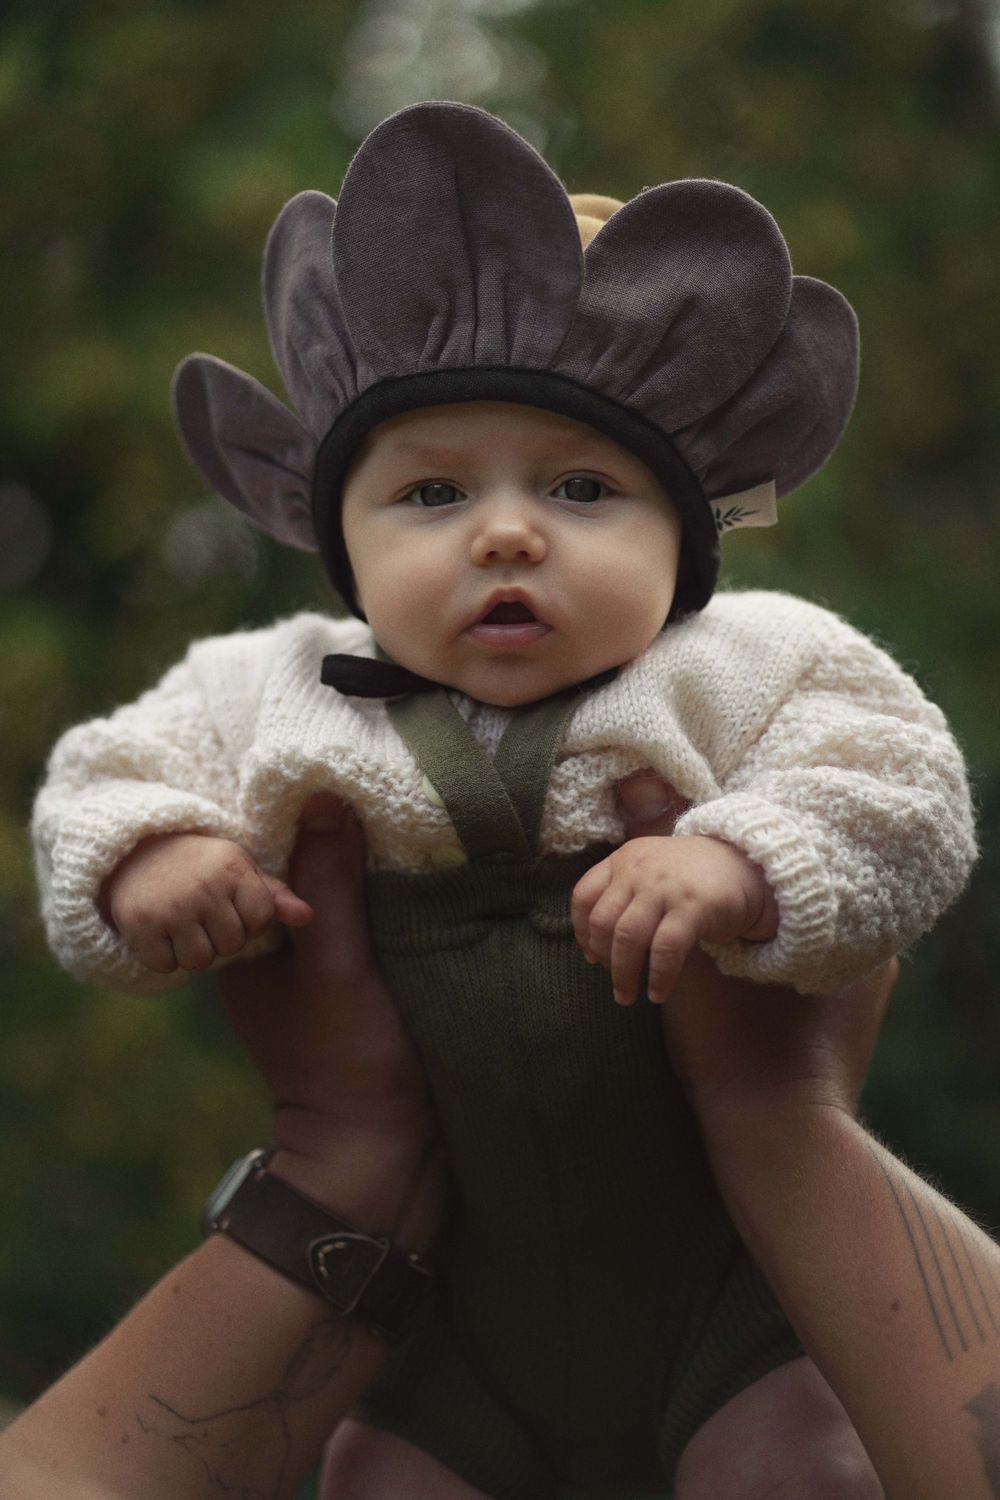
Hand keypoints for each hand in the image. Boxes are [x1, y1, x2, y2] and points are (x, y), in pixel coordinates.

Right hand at [102, 832, 312, 973]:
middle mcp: (203, 886)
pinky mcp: (139, 924)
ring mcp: (170, 906)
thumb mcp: (239, 871)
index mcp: (233, 868)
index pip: (260, 920)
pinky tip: (161, 932)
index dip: (248, 919)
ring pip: (199, 960)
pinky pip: (165, 965)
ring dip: (192, 950)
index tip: (231, 903)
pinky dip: (163, 956)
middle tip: (203, 915)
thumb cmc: (202, 867)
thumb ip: (275, 896)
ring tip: (183, 924)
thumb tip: (307, 917)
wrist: (135, 852)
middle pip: (231, 945)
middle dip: (220, 937)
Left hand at [217, 795, 440, 1233]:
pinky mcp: (361, 984)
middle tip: (367, 778)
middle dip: (328, 833)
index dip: (284, 818)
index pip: (252, 864)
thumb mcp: (338, 968)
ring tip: (397, 809)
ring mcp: (318, 973)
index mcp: (242, 952)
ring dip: (363, 861)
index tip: (319, 771)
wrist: (387, 1161)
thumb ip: (330, 886)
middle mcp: (272, 957)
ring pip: (333, 895)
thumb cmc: (351, 1067)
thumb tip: (324, 799)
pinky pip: (365, 923)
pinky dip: (386, 895)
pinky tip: (416, 864)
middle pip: (294, 874)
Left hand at [613, 770, 894, 1118]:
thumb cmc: (694, 878)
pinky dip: (658, 976)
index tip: (591, 955)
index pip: (584, 895)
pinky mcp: (693, 906)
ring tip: (629, 996)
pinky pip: (665, 950)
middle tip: (615, 984)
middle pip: (603, 922)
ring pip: (628, 938)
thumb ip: (624, 894)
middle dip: (604, 960)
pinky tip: (659, 992)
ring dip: (624, 974)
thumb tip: (592, 946)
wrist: (749, 864)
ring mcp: (665, 886)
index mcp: (625, 859)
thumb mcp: (652, 873)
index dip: (582, 931)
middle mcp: (639, 869)